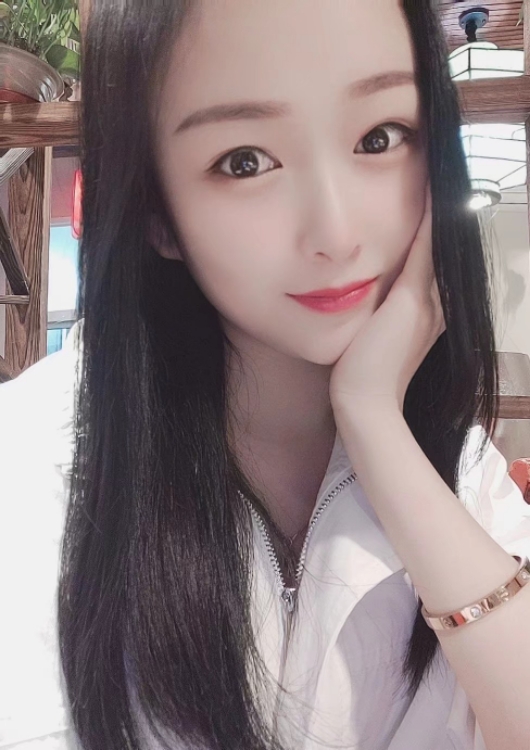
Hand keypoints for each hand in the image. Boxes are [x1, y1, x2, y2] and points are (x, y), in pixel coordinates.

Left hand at [329, 187, 445, 414]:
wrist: (364, 401)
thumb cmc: (360, 372)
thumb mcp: (373, 335)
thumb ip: (377, 313)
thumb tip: (359, 293)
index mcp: (428, 311)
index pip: (434, 261)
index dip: (436, 232)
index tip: (432, 201)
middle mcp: (436, 303)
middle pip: (444, 249)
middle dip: (445, 215)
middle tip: (444, 177)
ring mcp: (428, 301)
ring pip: (440, 244)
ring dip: (440, 210)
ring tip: (441, 174)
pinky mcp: (410, 300)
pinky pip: (426, 249)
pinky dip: (431, 220)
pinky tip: (434, 189)